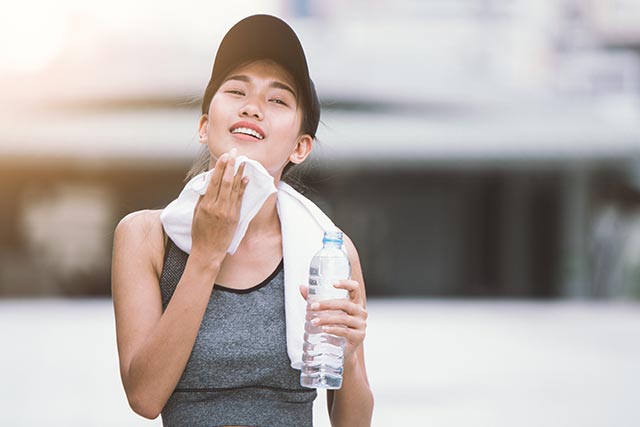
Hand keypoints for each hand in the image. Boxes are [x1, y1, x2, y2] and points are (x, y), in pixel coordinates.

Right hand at [190, 148, 247, 264]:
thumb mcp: (196, 213)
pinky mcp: (235, 217)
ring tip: (243, 162)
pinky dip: (243, 187)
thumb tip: (208, 181)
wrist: (208, 251)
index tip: (224, 156)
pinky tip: (246, 178)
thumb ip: (202, 197)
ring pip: (234, 188)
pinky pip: (239, 199)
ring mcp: (228, 212)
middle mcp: (218, 207)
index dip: (220, 167)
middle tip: (235, 153)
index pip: (214, 181)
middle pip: (226, 182)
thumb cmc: (199, 232)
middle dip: (231, 165)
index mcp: (206, 205)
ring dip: (239, 173)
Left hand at [299, 280, 367, 361]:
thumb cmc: (335, 328)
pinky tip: (323, 329)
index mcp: (355, 302)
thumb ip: (314, 300)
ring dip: (326, 319)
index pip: (354, 288)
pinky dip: (333, 329)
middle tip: (312, 307)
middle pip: (345, 304)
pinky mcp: (359, 336)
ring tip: (314, 321)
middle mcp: (361, 312)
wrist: (342, 352)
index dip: (345, 284)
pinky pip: (345, 331)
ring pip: (343, 318)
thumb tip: (301, 287)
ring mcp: (361, 324)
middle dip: (327, 304)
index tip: (332, 283)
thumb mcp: (327, 313)